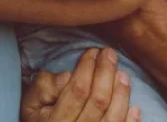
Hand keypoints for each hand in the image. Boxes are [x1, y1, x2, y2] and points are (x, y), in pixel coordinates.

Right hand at [20, 48, 140, 121]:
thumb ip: (44, 88)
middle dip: (106, 73)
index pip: (77, 90)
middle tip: (110, 53)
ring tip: (124, 74)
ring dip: (121, 94)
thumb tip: (67, 75)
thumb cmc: (39, 120)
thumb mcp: (31, 105)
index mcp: (56, 121)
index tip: (93, 52)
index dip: (87, 68)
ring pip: (112, 118)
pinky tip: (135, 108)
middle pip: (98, 101)